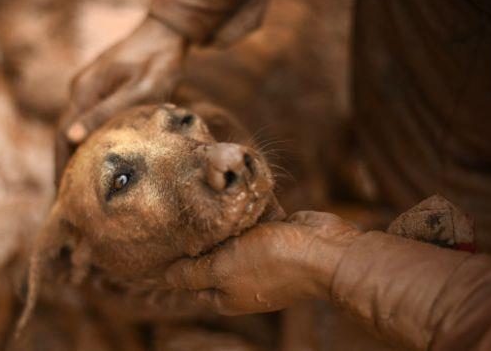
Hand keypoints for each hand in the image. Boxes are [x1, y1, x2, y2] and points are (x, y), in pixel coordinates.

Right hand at [56, 18, 186, 183]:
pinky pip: (87, 119)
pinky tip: (94, 159)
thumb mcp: (138, 90)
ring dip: (74, 155)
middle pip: (64, 135)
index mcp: (85, 91)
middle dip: (63, 166)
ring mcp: (89, 87)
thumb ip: (105, 112)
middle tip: (66, 200)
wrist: (167, 31)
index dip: (60, 167)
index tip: (60, 195)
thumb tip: (71, 139)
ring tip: (77, 187)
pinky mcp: (101, 87)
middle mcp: (81, 89)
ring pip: (75, 128)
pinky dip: (86, 142)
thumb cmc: (158, 61)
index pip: (63, 137)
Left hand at [165, 211, 362, 314]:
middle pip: (210, 258)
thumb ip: (192, 273)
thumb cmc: (270, 262)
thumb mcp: (221, 269)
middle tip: (186, 212)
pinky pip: (254, 223)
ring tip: (209, 198)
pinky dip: (249, 211)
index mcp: (226, 296)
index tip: (167, 236)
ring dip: (225, 220)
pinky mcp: (276, 237)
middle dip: (202, 237)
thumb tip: (166, 277)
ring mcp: (260, 259)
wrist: (324, 251)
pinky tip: (238, 194)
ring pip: (232, 237)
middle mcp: (241, 280)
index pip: (190, 282)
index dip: (178, 262)